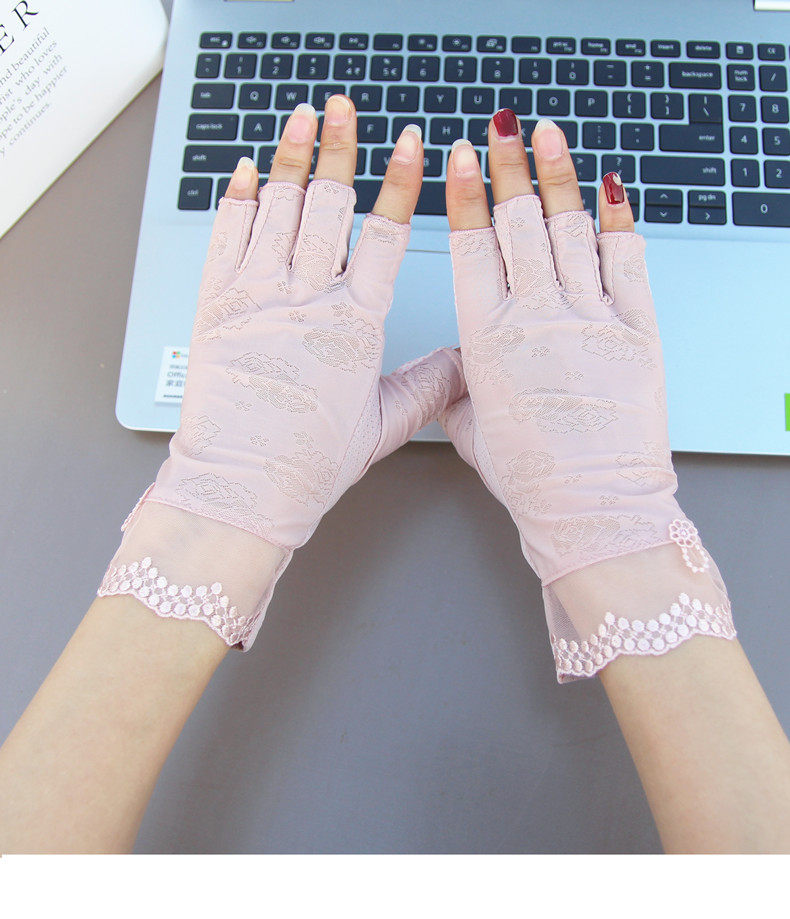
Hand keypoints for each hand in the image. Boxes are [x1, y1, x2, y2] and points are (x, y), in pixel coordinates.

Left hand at [99, 97, 464, 648]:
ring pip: (277, 208)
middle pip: (328, 204)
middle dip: (339, 147)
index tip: (411, 147)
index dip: (401, 183)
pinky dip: (239, 198)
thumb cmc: (309, 462)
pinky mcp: (217, 305)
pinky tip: (249, 171)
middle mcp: (306, 299)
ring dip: (291, 155)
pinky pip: (227, 236)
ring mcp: (257, 296)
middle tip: (344, 109)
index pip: (386, 235)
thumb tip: (467, 362)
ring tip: (301, 117)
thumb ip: (430, 385)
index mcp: (354, 323)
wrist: (242, 486)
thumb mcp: (383, 425)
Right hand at [440, 114, 732, 679]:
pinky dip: (616, 219)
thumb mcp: (471, 430)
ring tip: (547, 135)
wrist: (593, 508)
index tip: (459, 159)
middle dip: (506, 166)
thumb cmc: (531, 478)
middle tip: (500, 128)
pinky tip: (608, 187)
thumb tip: (454, 371)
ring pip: (568, 229)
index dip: (465, 195)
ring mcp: (589, 318)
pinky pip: (626, 259)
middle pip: (518, 223)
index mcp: (486, 339)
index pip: (471, 247)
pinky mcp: (636, 329)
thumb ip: (457, 389)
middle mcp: (535, 318)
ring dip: (556, 176)